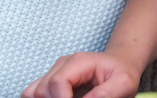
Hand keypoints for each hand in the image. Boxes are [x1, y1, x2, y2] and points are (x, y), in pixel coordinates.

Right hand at [22, 51, 140, 97]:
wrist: (119, 65)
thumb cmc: (121, 73)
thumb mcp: (124, 83)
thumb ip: (107, 93)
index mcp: (79, 62)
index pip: (57, 82)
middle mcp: (62, 65)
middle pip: (42, 90)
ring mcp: (54, 72)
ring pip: (32, 93)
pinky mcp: (50, 83)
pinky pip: (32, 94)